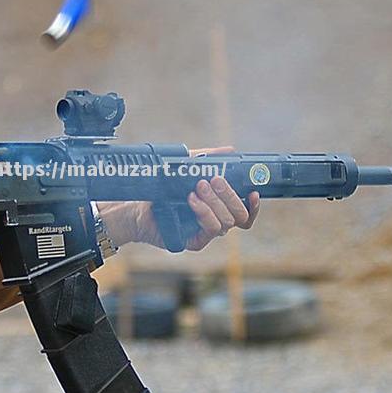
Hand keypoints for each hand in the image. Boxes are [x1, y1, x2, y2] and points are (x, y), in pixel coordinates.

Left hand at [98, 146, 259, 251]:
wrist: (137, 206)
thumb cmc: (163, 189)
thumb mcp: (186, 167)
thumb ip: (207, 159)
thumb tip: (230, 151)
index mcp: (220, 207)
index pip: (246, 211)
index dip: (254, 205)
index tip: (253, 191)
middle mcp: (216, 221)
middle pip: (240, 215)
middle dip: (230, 195)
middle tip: (214, 180)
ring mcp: (206, 233)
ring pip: (226, 222)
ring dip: (215, 202)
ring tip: (198, 187)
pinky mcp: (195, 241)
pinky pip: (210, 229)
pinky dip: (204, 212)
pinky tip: (192, 200)